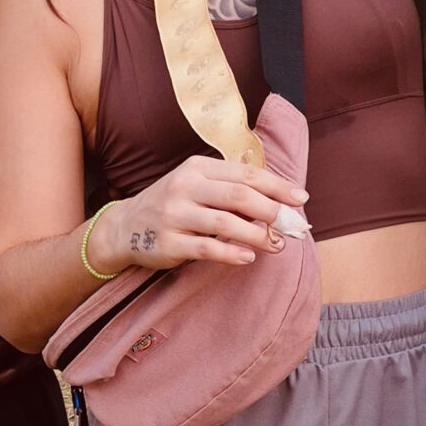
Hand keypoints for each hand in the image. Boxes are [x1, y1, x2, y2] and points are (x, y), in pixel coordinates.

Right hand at [88, 155, 309, 273]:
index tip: (301, 198)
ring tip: (277, 245)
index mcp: (197, 168)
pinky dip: (231, 253)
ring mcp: (174, 214)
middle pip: (238, 195)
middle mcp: (185, 187)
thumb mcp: (195, 185)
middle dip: (272, 210)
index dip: (277, 186)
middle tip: (293, 225)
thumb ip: (229, 189)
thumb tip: (278, 203)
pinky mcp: (168, 242)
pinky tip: (248, 257)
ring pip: (225, 222)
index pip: (245, 174)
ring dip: (257, 235)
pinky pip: (206, 248)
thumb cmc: (172, 206)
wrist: (124, 227)